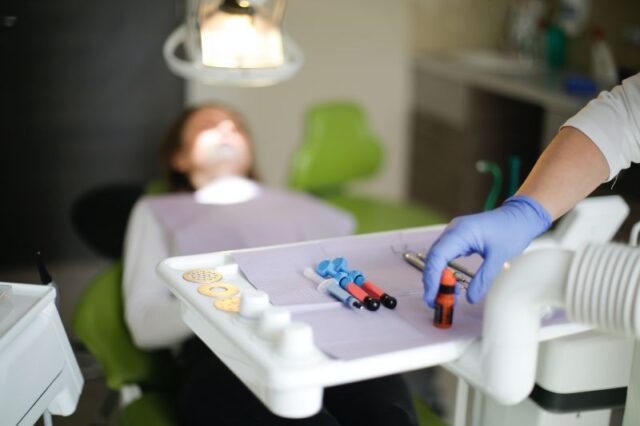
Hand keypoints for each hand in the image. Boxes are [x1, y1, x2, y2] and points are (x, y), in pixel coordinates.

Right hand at [423, 195, 551, 306]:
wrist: (519, 216)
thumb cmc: (511, 231)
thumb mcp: (499, 258)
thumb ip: (483, 279)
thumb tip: (470, 298)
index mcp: (460, 232)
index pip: (437, 256)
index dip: (432, 278)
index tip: (432, 296)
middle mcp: (453, 231)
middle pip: (433, 258)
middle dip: (432, 281)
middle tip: (435, 301)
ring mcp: (454, 233)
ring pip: (436, 257)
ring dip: (437, 277)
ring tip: (444, 296)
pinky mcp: (457, 238)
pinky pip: (444, 255)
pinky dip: (444, 270)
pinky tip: (450, 283)